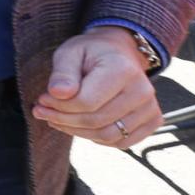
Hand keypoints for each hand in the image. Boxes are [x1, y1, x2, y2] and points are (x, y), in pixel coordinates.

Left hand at [33, 26, 161, 146]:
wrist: (120, 53)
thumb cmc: (91, 53)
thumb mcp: (70, 52)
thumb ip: (62, 73)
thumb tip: (57, 93)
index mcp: (122, 70)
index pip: (86, 102)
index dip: (59, 106)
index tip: (42, 99)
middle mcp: (142, 91)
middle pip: (96, 121)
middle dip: (63, 120)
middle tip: (42, 111)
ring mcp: (150, 108)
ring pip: (107, 135)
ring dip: (77, 132)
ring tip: (57, 119)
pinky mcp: (152, 121)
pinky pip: (121, 142)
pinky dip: (96, 138)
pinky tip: (79, 125)